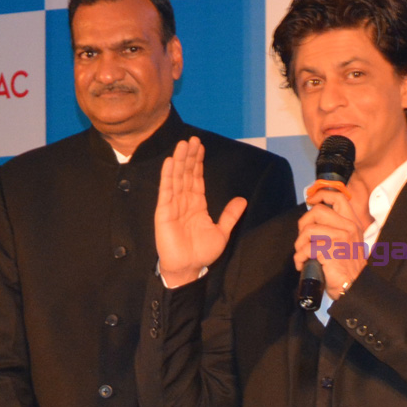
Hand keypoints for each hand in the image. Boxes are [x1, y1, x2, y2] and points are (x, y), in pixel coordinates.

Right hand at [155, 136, 246, 285]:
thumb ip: (230, 215)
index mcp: (197, 204)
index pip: (196, 178)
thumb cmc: (202, 253)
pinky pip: (166, 191)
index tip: (200, 146)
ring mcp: (173, 205)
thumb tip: (242, 200)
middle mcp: (184, 201)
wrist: (189, 268)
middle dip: (189, 156)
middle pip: (186, 174)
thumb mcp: (221, 232)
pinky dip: (168, 176)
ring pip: (177, 178)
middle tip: (191, 138)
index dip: (198, 162)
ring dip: (179, 161)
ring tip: (182, 144)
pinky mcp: (164, 212)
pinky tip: (170, 162)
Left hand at [294, 189, 367, 298]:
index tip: (311, 200)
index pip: (339, 198)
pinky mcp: (330, 251)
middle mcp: (348, 228)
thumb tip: (313, 220)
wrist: (354, 287)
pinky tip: (302, 264)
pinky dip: (299, 257)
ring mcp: (339, 238)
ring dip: (299, 243)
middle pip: (317, 211)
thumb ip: (336, 229)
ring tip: (302, 254)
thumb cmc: (347, 267)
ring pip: (308, 230)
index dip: (321, 195)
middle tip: (303, 237)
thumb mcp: (348, 242)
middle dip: (303, 223)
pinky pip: (306, 248)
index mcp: (352, 224)